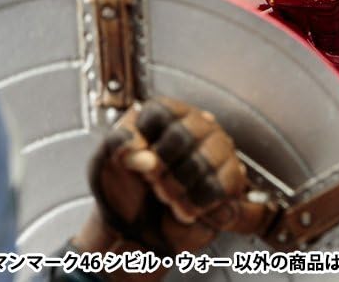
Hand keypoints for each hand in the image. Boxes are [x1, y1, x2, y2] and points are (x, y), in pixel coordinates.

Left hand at [75, 97, 270, 267]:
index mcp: (164, 112)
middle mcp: (196, 123)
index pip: (159, 113)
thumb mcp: (106, 161)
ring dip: (176, 187)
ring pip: (201, 162)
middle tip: (151, 181)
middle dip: (160, 168)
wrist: (137, 226)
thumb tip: (146, 157)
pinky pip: (219, 186)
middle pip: (182, 136)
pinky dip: (196, 203)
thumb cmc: (124, 186)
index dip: (143, 141)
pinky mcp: (232, 176)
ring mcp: (218, 148)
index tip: (135, 161)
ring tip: (166, 195)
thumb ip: (119, 145)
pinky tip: (184, 205)